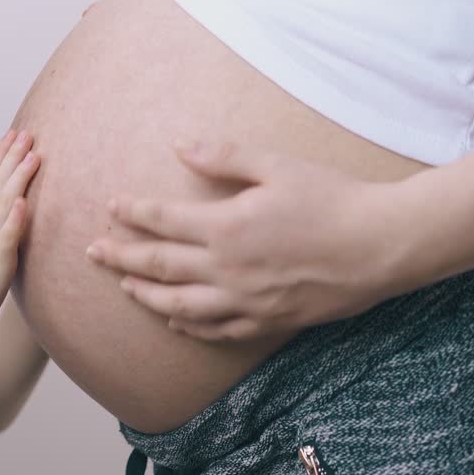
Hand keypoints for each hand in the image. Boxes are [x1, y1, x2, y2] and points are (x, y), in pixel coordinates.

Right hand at [0, 130, 39, 320]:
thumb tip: (6, 205)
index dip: (1, 154)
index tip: (13, 134)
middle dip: (12, 155)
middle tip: (27, 133)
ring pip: (4, 201)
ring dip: (18, 177)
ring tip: (33, 156)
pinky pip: (7, 233)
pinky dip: (14, 216)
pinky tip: (23, 201)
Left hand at [86, 140, 424, 341]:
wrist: (380, 245)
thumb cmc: (332, 197)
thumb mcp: (277, 165)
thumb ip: (224, 156)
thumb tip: (180, 146)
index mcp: (227, 227)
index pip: (163, 220)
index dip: (132, 212)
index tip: (111, 206)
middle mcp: (228, 270)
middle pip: (159, 265)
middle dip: (121, 256)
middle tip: (93, 252)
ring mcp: (246, 301)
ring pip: (179, 305)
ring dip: (146, 294)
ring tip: (123, 285)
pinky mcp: (267, 320)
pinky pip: (216, 329)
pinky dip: (188, 325)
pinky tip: (174, 319)